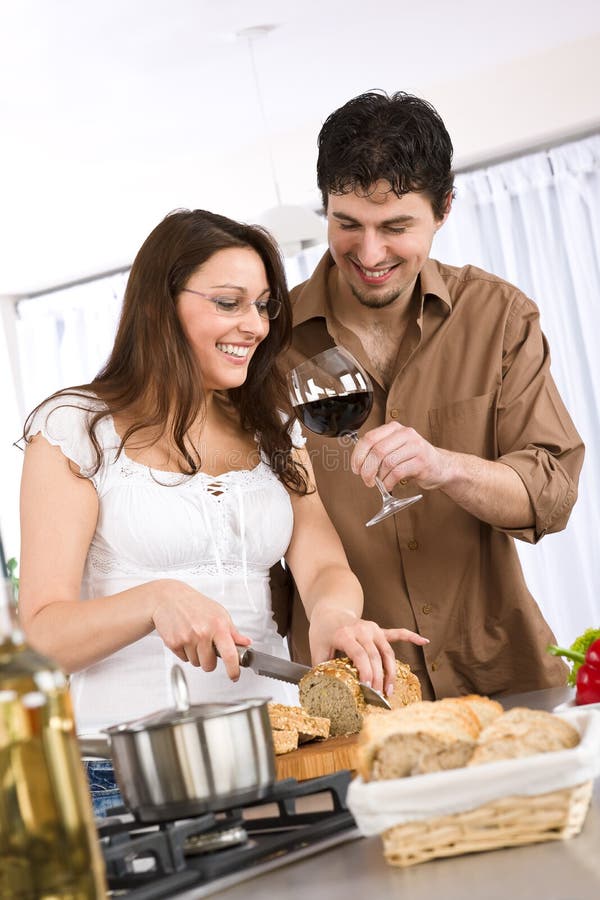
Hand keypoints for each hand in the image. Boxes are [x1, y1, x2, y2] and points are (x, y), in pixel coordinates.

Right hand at [151, 580, 250, 680]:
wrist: (169, 598)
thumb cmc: (195, 604)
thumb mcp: (219, 613)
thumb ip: (233, 631)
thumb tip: (245, 643)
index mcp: (218, 625)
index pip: (230, 654)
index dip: (233, 669)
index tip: (234, 676)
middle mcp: (203, 633)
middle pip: (209, 665)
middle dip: (209, 660)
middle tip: (207, 647)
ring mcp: (187, 638)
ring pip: (196, 663)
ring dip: (196, 655)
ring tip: (194, 637)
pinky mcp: (173, 643)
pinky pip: (184, 659)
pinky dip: (185, 652)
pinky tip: (184, 637)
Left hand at [308, 607, 427, 694]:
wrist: (330, 611)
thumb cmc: (322, 632)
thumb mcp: (316, 649)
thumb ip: (321, 668)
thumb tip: (324, 690)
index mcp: (345, 634)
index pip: (359, 654)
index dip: (365, 671)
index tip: (368, 687)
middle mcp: (361, 630)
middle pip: (375, 655)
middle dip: (379, 677)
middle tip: (379, 695)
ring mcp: (372, 628)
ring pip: (387, 651)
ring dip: (391, 671)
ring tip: (390, 689)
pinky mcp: (379, 630)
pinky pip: (397, 634)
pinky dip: (411, 637)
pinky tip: (424, 641)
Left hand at [351, 421, 452, 492]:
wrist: (441, 466)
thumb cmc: (413, 459)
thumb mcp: (395, 448)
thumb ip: (378, 450)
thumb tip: (359, 463)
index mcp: (394, 428)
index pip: (369, 438)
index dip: (358, 455)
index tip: (356, 468)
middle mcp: (405, 434)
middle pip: (377, 451)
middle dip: (367, 469)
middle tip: (366, 480)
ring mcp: (415, 446)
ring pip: (387, 462)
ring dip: (379, 477)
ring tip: (379, 484)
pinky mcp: (421, 461)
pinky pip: (398, 472)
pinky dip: (389, 482)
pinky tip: (388, 486)